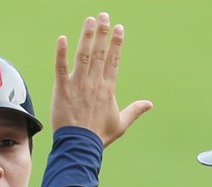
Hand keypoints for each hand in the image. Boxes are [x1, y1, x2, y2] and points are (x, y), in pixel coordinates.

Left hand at [52, 12, 151, 145]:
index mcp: (108, 89)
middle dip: (102, 33)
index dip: (116, 43)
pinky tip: (62, 39)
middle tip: (103, 16)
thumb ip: (135, 110)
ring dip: (86, 37)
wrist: (81, 146)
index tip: (118, 28)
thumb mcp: (121, 124)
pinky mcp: (62, 90)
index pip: (113, 61)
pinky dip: (61, 54)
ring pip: (83, 56)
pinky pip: (61, 68)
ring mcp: (78, 85)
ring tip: (89, 20)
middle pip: (99, 53)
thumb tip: (150, 104)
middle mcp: (94, 83)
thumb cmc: (100, 136)